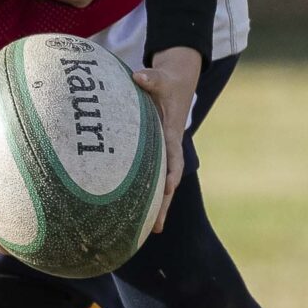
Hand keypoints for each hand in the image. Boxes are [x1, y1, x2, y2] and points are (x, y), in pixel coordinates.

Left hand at [130, 48, 200, 233]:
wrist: (177, 82)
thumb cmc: (167, 81)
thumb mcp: (161, 78)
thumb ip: (151, 78)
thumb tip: (139, 76)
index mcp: (172, 134)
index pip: (174, 158)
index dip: (171, 173)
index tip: (168, 188)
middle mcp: (169, 148)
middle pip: (168, 181)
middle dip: (163, 204)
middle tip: (156, 227)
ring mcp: (162, 153)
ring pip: (159, 184)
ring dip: (155, 206)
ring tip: (148, 231)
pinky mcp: (153, 153)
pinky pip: (147, 175)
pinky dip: (143, 192)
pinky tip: (131, 210)